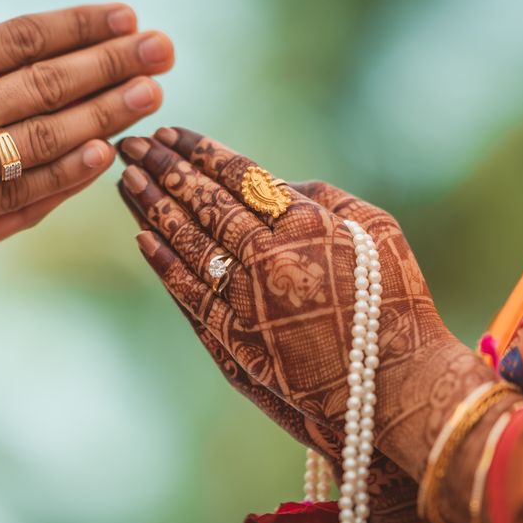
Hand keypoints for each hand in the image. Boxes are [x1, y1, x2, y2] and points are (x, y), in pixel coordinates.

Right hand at [0, 0, 173, 305]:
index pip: (20, 42)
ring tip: (153, 97)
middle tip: (165, 51)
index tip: (125, 18)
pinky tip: (104, 158)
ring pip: (46, 146)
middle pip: (48, 90)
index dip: (79, 28)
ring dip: (107, 118)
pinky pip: (19, 203)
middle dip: (113, 66)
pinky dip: (65, 181)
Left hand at [117, 128, 505, 522]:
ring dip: (152, 208)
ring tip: (127, 179)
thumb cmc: (396, 306)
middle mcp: (268, 257)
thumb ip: (325, 198)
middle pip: (202, 203)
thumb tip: (277, 182)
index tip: (170, 132)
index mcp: (306, 224)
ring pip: (185, 242)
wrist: (392, 390)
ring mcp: (245, 300)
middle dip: (163, 169)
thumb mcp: (377, 232)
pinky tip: (142, 238)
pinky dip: (162, 263)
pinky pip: (187, 293)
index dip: (199, 151)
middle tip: (131, 144)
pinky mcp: (232, 339)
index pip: (238, 176)